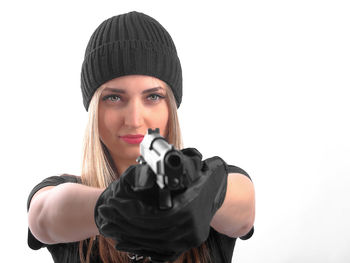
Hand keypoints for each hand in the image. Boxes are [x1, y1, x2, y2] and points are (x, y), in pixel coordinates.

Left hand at [94, 148, 227, 261]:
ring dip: (130, 237)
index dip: (131, 212)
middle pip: (151, 231)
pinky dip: (142, 247)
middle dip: (125, 223)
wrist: (220, 191)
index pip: (153, 216)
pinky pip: (161, 251)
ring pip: (154, 243)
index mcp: (189, 208)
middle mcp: (190, 227)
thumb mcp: (185, 170)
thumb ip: (164, 174)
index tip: (114, 204)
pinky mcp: (188, 243)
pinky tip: (127, 242)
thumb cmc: (202, 177)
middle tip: (106, 215)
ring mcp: (190, 238)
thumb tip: (140, 178)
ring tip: (111, 228)